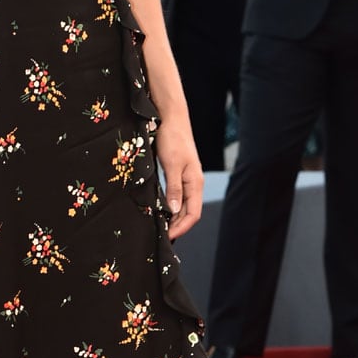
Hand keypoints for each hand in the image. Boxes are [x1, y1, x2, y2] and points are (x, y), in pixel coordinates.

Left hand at [155, 116, 203, 239]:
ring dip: (174, 219)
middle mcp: (193, 184)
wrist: (172, 119)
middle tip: (162, 238)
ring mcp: (187, 179)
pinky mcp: (179, 175)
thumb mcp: (171, 164)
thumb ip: (173, 188)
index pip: (193, 214)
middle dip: (178, 227)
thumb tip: (174, 211)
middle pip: (189, 213)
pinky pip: (178, 197)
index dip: (181, 228)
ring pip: (183, 206)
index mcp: (195, 183)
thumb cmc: (172, 139)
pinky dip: (171, 208)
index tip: (167, 237)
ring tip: (161, 228)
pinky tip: (161, 211)